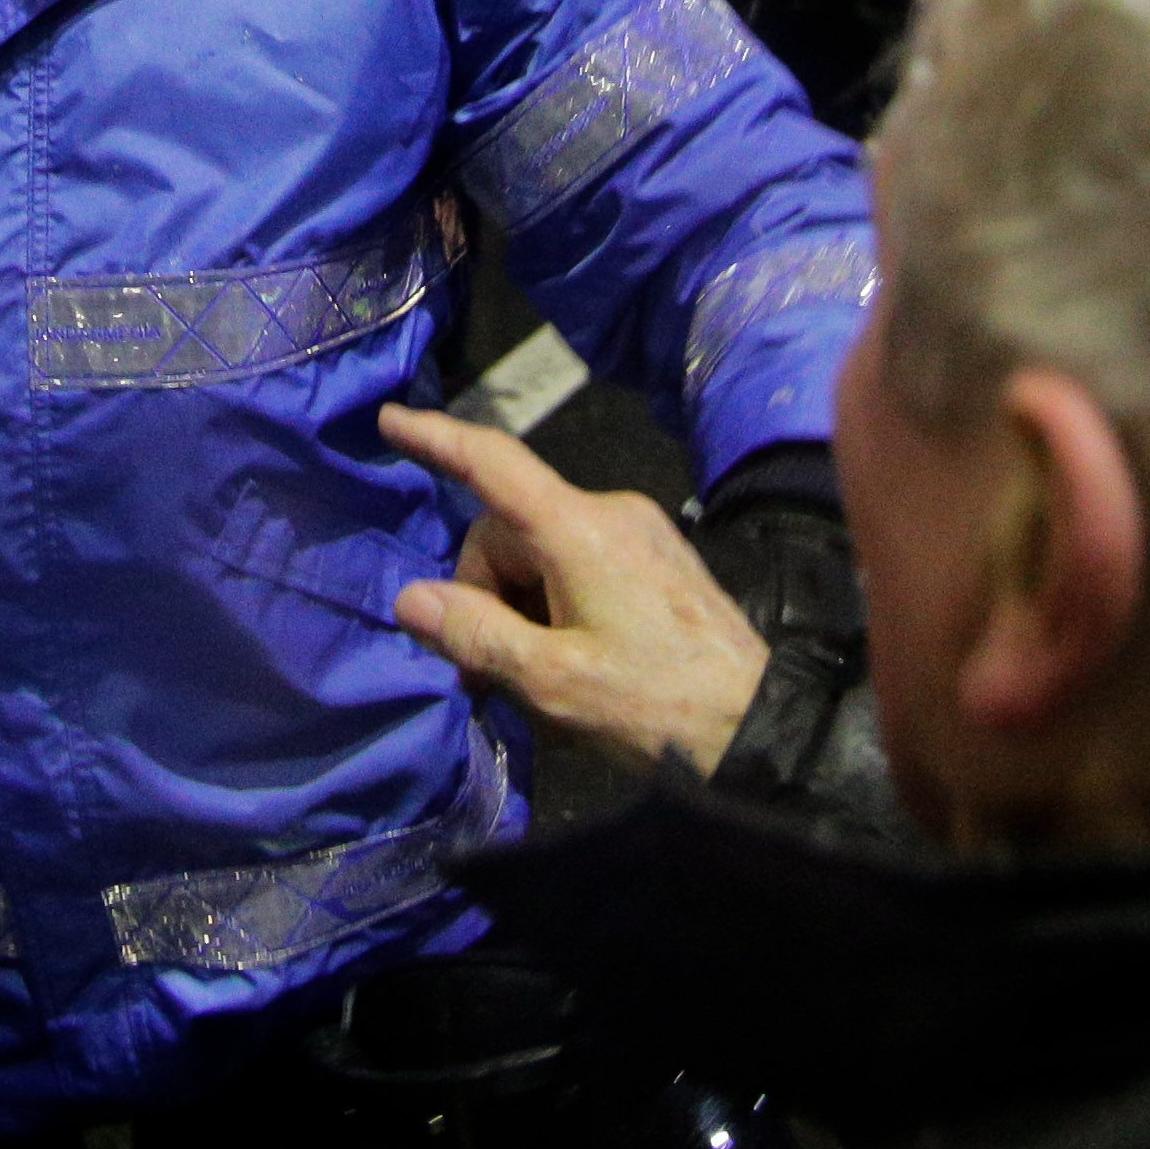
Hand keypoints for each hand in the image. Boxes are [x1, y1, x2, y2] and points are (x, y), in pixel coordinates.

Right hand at [382, 402, 770, 776]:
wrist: (759, 729)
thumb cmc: (657, 705)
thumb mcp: (553, 681)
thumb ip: (477, 634)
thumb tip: (411, 598)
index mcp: (581, 529)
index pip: (494, 464)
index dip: (437, 439)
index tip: (390, 419)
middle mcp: (611, 513)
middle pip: (509, 530)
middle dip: (484, 592)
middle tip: (487, 673)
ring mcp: (639, 534)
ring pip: (540, 553)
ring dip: (518, 607)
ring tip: (530, 680)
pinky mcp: (656, 560)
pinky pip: (576, 565)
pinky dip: (552, 606)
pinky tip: (563, 662)